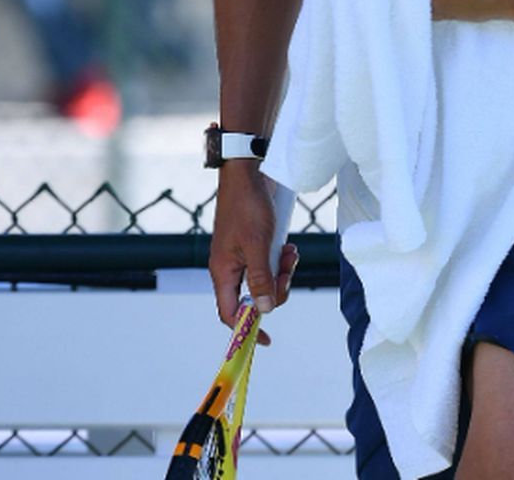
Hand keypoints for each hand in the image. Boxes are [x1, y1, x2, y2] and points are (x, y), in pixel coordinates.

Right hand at [207, 163, 296, 344]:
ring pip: (265, 281)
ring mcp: (241, 257)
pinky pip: (269, 265)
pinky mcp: (253, 246)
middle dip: (275, 290)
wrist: (247, 174)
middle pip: (254, 298)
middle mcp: (230, 268)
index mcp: (223, 271)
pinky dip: (281, 260)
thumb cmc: (248, 207)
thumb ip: (261, 279)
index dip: (246, 329)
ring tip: (290, 254)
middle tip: (287, 272)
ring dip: (282, 273)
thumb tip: (264, 310)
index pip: (230, 312)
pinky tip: (289, 247)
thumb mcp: (258, 245)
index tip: (267, 340)